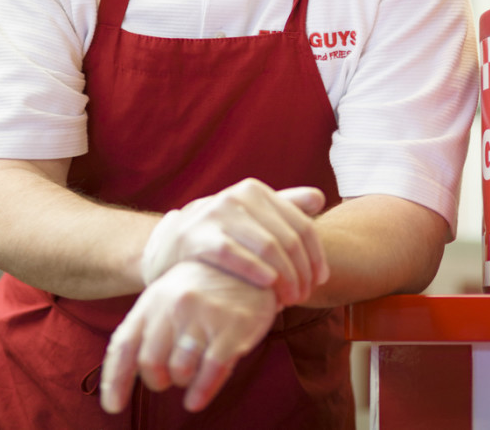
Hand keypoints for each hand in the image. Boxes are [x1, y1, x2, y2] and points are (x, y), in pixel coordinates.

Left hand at [100, 262, 277, 414]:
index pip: (124, 344)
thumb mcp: (165, 298)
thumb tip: (118, 379)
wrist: (245, 264)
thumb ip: (144, 332)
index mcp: (154, 298)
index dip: (115, 379)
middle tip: (169, 378)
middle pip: (150, 363)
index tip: (113, 407)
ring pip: (181, 371)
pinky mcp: (234, 327)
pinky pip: (211, 372)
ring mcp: (205, 314)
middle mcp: (176, 304)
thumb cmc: (199, 290)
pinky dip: (201, 392)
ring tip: (193, 370)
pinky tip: (196, 399)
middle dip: (158, 380)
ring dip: (184, 381)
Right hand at [141, 178, 327, 306]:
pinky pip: (234, 255)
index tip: (319, 280)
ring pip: (268, 247)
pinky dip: (256, 272)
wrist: (169, 243)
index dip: (316, 256)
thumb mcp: (251, 215)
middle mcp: (237, 196)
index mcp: (255, 191)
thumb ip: (284, 206)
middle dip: (301, 273)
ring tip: (288, 300)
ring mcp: (216, 213)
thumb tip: (319, 197)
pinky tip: (268, 287)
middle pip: (288, 239)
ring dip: (284, 279)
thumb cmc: (221, 232)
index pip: (301, 224)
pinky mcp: (197, 235)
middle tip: (302, 296)